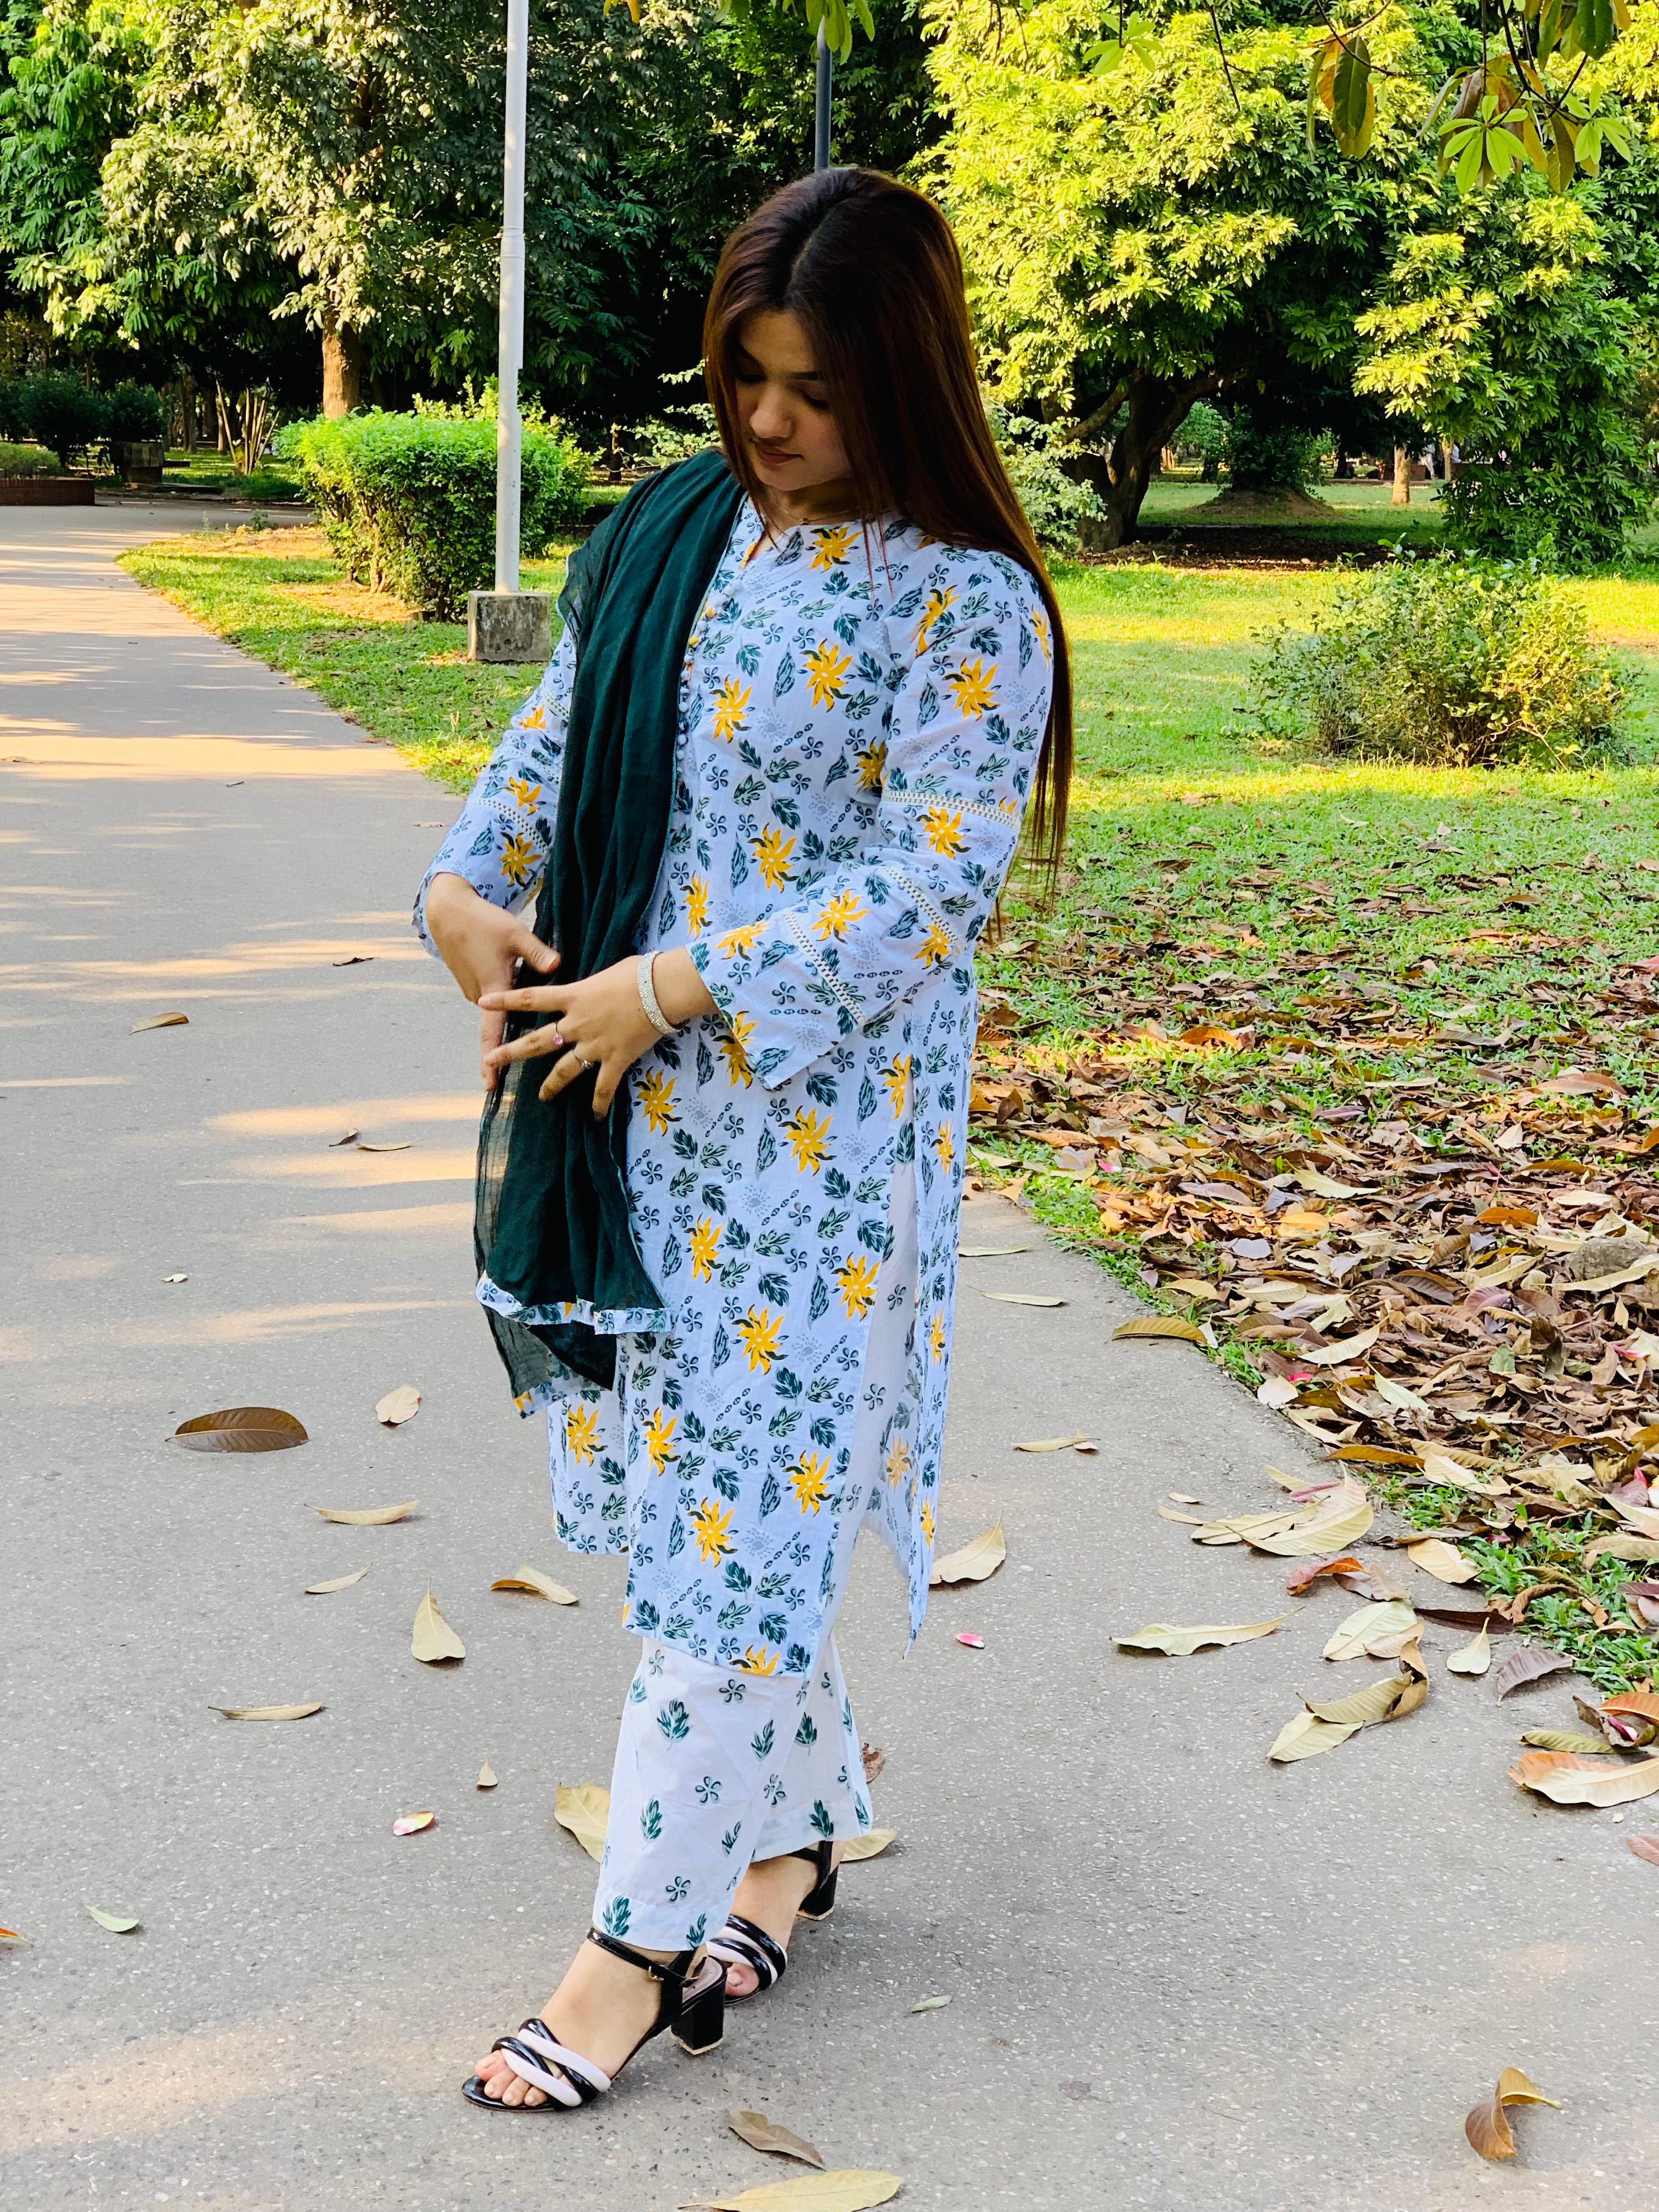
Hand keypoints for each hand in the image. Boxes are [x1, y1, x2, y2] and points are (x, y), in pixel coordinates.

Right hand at [423, 871, 560, 1086]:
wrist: (449, 911)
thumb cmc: (484, 921)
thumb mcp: (516, 935)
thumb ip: (538, 953)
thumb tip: (559, 966)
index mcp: (493, 989)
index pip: (491, 1032)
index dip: (492, 1060)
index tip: (490, 1085)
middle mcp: (480, 996)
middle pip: (497, 1028)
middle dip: (505, 1052)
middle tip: (509, 1079)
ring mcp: (474, 991)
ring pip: (497, 1013)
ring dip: (507, 1022)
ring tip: (521, 1038)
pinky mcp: (474, 983)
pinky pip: (492, 1001)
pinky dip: (502, 1005)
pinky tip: (515, 998)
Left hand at [480, 948, 715, 1115]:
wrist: (662, 990)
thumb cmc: (641, 972)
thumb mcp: (609, 971)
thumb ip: (594, 983)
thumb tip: (597, 985)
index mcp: (575, 996)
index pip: (532, 997)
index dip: (505, 1000)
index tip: (482, 1002)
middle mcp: (578, 1023)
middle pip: (537, 1041)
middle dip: (511, 1052)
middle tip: (490, 1061)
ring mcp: (595, 1044)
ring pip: (565, 1070)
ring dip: (551, 1085)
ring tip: (541, 1097)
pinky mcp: (616, 1060)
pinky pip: (604, 1086)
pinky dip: (600, 1103)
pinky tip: (596, 1117)